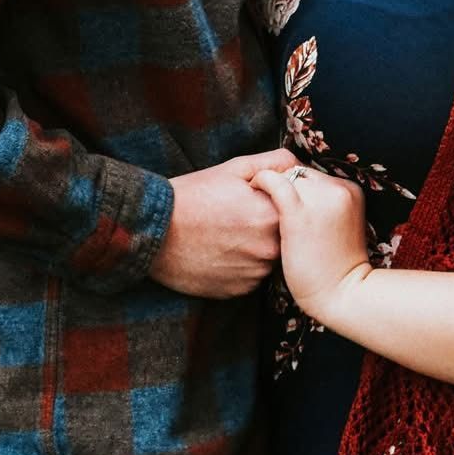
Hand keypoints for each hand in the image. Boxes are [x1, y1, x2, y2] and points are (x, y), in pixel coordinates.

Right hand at [148, 148, 298, 298]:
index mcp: (273, 216)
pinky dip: (241, 267)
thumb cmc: (193, 195)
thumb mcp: (234, 169)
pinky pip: (251, 277)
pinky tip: (220, 253)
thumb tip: (299, 167)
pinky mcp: (238, 291)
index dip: (276, 204)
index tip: (256, 200)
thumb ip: (275, 164)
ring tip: (226, 235)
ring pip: (267, 259)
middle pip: (283, 238)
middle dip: (267, 228)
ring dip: (255, 249)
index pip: (294, 212)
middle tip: (237, 218)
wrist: (154, 231)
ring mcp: (254, 273)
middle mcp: (269, 250)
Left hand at [251, 162, 371, 325]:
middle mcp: (338, 189)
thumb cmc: (334, 268)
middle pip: (302, 173)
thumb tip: (306, 193)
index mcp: (350, 191)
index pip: (315, 176)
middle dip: (285, 185)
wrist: (342, 294)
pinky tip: (254, 191)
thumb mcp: (340, 227)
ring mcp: (320, 199)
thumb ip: (328, 205)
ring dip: (271, 185)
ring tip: (257, 203)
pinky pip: (274, 182)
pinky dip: (262, 181)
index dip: (297, 188)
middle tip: (269, 206)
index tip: (283, 203)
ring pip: (288, 175)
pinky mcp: (298, 212)